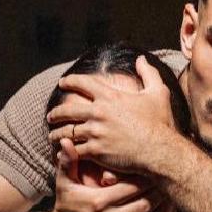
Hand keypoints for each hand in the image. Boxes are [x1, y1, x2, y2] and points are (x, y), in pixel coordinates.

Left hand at [47, 56, 176, 173]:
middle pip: (68, 110)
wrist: (159, 150)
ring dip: (57, 133)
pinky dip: (66, 151)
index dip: (70, 81)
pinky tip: (61, 152)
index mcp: (111, 96)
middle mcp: (99, 112)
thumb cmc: (160, 123)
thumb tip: (141, 59)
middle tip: (51, 115)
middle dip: (56, 112)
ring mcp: (96, 132)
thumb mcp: (158, 93)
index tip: (62, 83)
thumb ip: (149, 73)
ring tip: (52, 135)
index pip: (83, 83)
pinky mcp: (96, 151)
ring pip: (67, 132)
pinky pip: (74, 150)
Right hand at [51, 138, 172, 211]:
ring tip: (170, 202)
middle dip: (158, 196)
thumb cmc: (65, 207)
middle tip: (168, 186)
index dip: (147, 181)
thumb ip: (68, 162)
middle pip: (143, 206)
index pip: (130, 189)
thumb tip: (67, 140)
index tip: (155, 174)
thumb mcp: (64, 184)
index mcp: (97, 202)